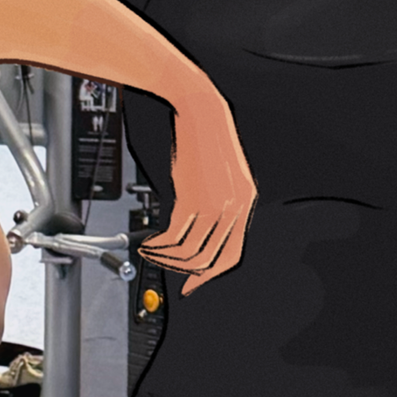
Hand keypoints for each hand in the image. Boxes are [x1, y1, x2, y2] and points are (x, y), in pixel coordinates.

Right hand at [139, 87, 255, 292]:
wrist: (201, 112)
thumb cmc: (207, 140)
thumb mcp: (222, 177)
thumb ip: (219, 205)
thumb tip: (199, 234)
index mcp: (246, 203)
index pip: (233, 254)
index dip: (211, 274)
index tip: (193, 283)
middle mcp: (235, 207)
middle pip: (211, 258)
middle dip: (185, 271)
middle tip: (166, 270)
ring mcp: (215, 204)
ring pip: (191, 251)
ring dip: (167, 258)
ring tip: (152, 253)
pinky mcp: (193, 197)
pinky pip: (176, 235)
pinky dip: (160, 244)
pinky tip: (150, 241)